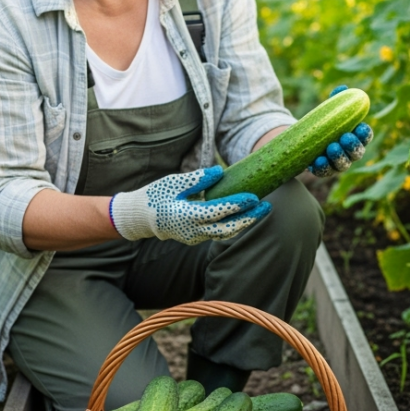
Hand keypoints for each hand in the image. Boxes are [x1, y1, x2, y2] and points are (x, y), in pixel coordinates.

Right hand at [109, 167, 270, 244]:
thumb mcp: (174, 183)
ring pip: (225, 234)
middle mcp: (193, 231)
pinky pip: (219, 233)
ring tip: (261, 210)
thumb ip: (197, 179)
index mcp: (186, 216)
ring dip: (244, 223)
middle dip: (249, 219)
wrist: (142, 217)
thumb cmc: (157, 195)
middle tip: (267, 207)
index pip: (218, 212)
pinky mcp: (197, 238)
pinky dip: (234, 225)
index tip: (254, 196)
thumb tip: (220, 172)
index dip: (237, 205)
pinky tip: (246, 215)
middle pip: (227, 229)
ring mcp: (196, 237)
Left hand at [308, 85, 373, 177]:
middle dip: (353, 146)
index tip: (360, 127)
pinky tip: (318, 160)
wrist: (304, 139)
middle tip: (345, 137)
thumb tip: (342, 88)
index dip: (365, 134)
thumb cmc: (323, 124)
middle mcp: (350, 154)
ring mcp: (337, 164)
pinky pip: (325, 171)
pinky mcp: (324, 171)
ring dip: (339, 156)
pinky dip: (323, 166)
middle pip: (357, 153)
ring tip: (331, 147)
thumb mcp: (328, 112)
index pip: (365, 137)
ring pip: (343, 165)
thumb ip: (336, 101)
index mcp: (355, 138)